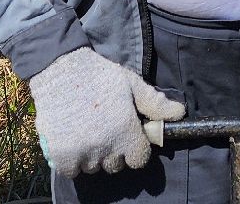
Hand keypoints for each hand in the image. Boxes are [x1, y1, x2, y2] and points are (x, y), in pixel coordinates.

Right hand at [28, 48, 183, 175]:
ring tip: (87, 132)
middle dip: (113, 152)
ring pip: (93, 168)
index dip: (135, 150)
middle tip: (105, 131)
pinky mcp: (61, 153)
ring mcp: (82, 151)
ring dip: (92, 156)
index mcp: (125, 129)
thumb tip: (179, 113)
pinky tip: (72, 141)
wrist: (59, 68)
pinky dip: (72, 162)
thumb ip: (154, 102)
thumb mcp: (131, 84)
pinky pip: (72, 171)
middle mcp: (106, 144)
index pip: (139, 159)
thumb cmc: (98, 75)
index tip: (127, 138)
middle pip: (115, 165)